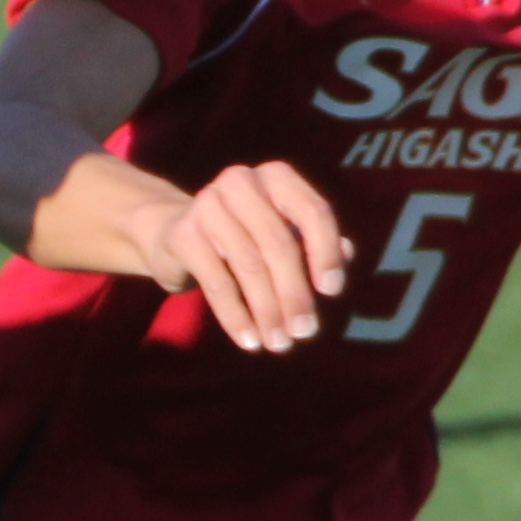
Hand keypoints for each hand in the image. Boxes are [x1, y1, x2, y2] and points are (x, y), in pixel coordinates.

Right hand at [108, 156, 344, 350]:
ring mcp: (207, 204)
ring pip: (249, 266)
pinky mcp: (183, 234)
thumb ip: (316, 243)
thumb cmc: (245, 235)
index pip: (313, 211)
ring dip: (268, 312)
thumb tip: (346, 256)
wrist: (174, 234)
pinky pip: (216, 282)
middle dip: (295, 293)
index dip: (326, 253)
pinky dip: (236, 316)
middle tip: (305, 332)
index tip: (331, 292)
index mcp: (276, 176)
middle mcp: (241, 181)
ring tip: (279, 344)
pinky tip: (249, 341)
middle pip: (278, 243)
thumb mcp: (283, 234)